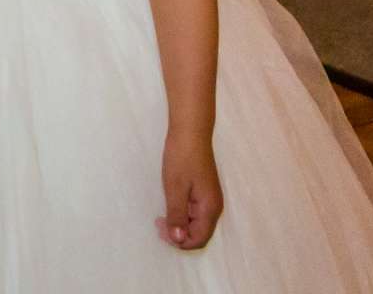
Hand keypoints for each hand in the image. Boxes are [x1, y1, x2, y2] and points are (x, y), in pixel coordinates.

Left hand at [159, 128, 224, 250]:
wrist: (190, 131)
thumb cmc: (182, 158)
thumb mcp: (175, 188)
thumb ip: (177, 215)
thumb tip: (179, 240)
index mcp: (210, 208)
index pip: (199, 239)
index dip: (179, 241)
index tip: (160, 230)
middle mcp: (214, 207)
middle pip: (199, 234)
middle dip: (179, 235)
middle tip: (157, 224)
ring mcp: (210, 199)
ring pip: (196, 224)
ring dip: (180, 225)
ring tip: (160, 217)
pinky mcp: (204, 192)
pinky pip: (195, 213)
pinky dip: (182, 215)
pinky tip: (169, 207)